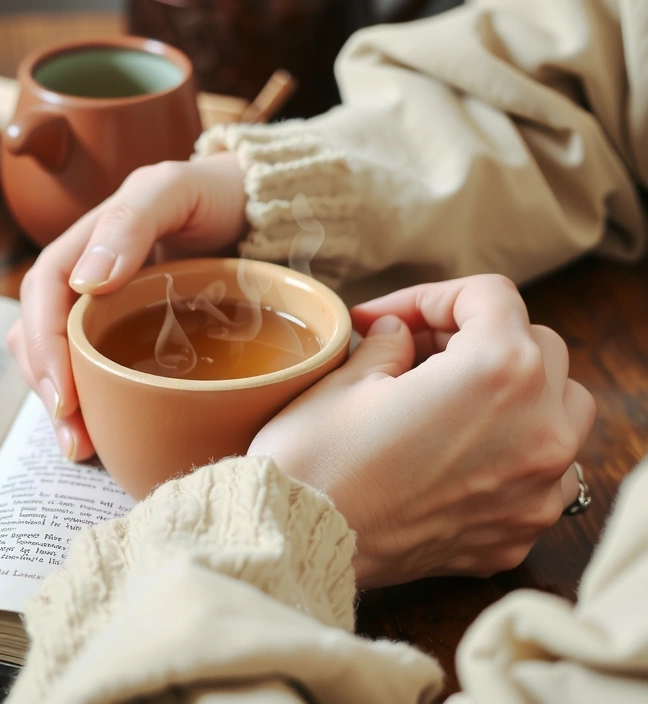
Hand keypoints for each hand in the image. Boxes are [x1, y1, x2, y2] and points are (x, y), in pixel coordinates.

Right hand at [7, 152, 247, 458]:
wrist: (259, 204)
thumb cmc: (215, 192)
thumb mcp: (174, 189)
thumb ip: (131, 221)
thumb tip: (85, 282)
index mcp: (86, 242)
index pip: (43, 291)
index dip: (43, 343)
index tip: (63, 394)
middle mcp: (86, 277)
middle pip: (39, 331)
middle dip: (46, 386)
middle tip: (71, 438)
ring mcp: (106, 307)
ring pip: (58, 355)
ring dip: (60, 403)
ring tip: (79, 448)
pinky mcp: (128, 333)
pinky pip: (93, 366)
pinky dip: (90, 401)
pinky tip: (102, 433)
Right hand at [247, 275, 595, 587]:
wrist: (298, 547)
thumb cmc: (314, 462)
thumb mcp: (345, 380)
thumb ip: (389, 344)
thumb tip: (401, 333)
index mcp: (496, 372)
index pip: (490, 297)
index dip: (431, 296)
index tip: (390, 318)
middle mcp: (538, 429)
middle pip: (540, 346)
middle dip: (479, 338)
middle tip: (413, 355)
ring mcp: (536, 489)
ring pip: (564, 411)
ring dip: (519, 393)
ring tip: (452, 402)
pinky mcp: (518, 533)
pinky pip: (542, 475)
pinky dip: (512, 454)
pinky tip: (454, 457)